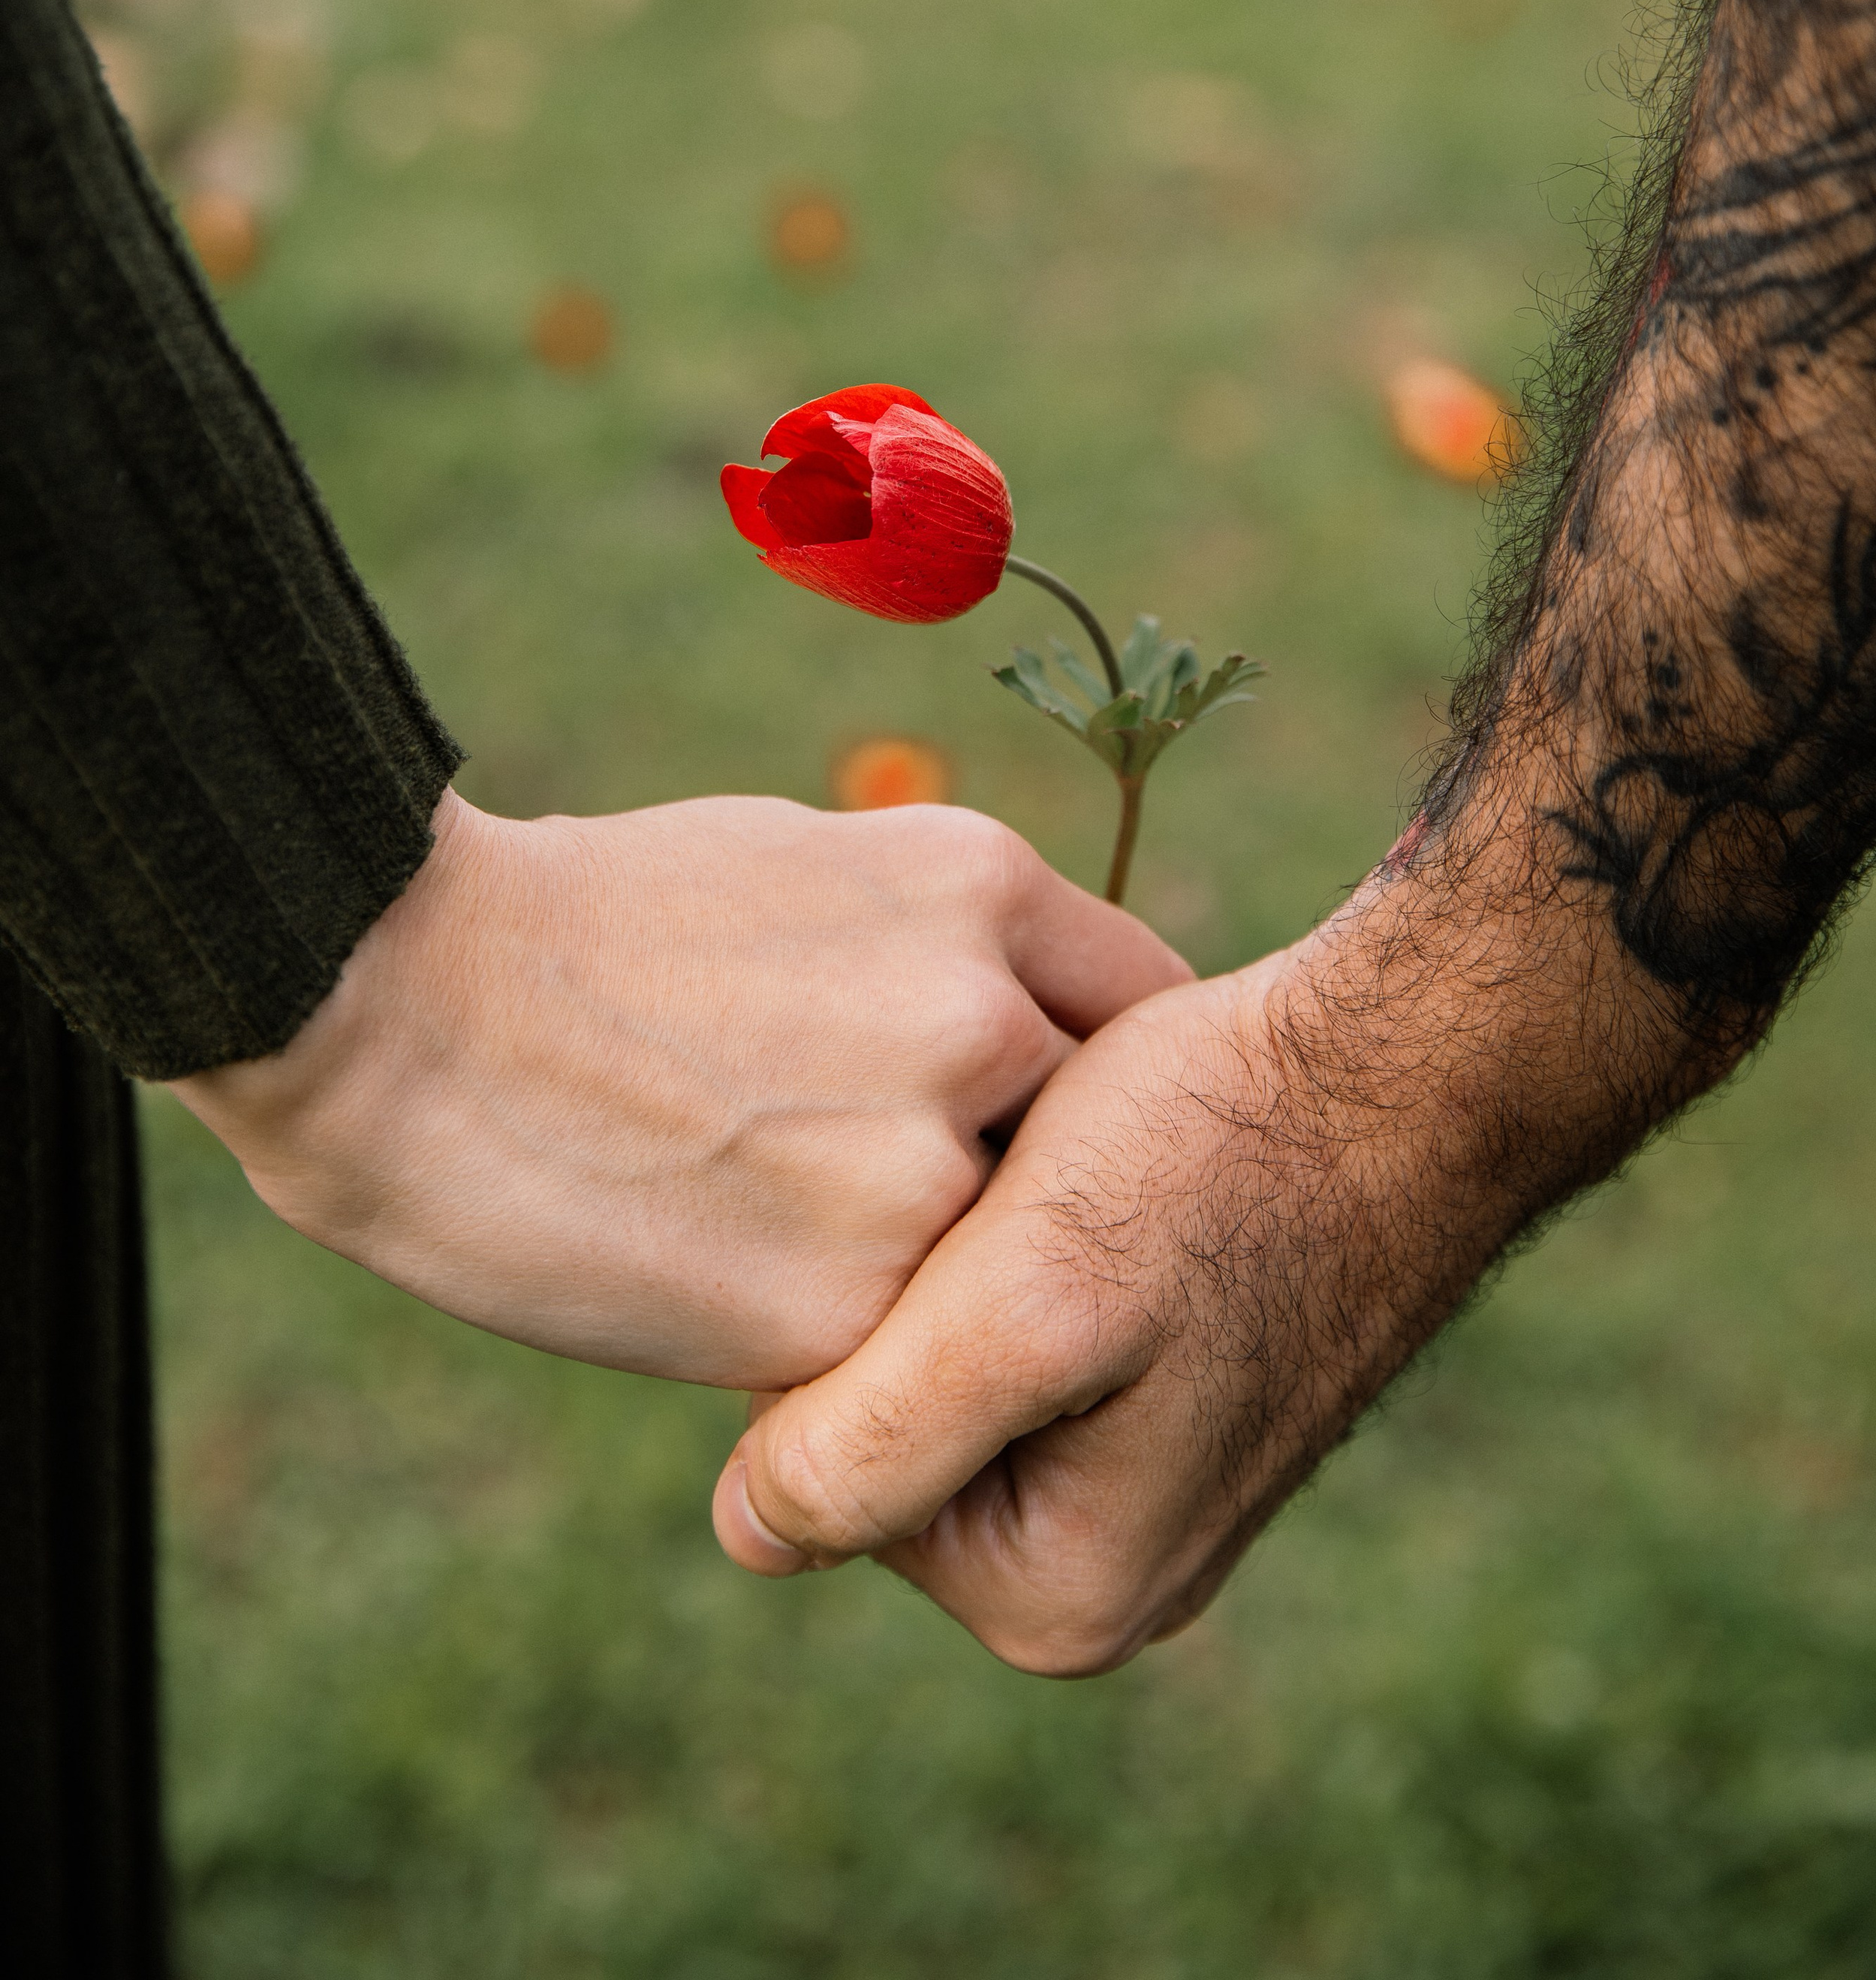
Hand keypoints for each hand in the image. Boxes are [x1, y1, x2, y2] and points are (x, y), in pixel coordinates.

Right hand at [167, 788, 1188, 1389]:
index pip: (1138, 1001)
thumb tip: (1006, 1008)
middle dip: (1017, 1169)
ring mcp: (925, 1176)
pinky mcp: (846, 1316)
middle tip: (908, 1185)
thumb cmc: (580, 922)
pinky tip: (723, 1277)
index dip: (1099, 1065)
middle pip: (1082, 1138)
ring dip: (926, 1264)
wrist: (398, 1006)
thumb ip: (933, 943)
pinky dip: (839, 1336)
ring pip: (991, 1258)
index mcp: (979, 888)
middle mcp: (985, 1023)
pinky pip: (895, 1349)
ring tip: (781, 1226)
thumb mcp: (799, 864)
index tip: (1053, 1108)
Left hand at [712, 852, 1695, 1672]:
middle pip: (885, 1418)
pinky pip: (1027, 1318)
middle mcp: (1099, 1568)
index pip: (824, 1459)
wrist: (1413, 1064)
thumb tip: (745, 1537)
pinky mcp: (1167, 1388)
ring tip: (1067, 1159)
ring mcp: (1139, 1479)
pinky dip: (1030, 1226)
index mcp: (1052, 1595)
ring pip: (947, 1351)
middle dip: (916, 1279)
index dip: (849, 1304)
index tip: (954, 1212)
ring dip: (969, 1240)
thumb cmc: (1228, 1157)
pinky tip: (1097, 1157)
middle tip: (1022, 1177)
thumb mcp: (1029, 1302)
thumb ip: (870, 1443)